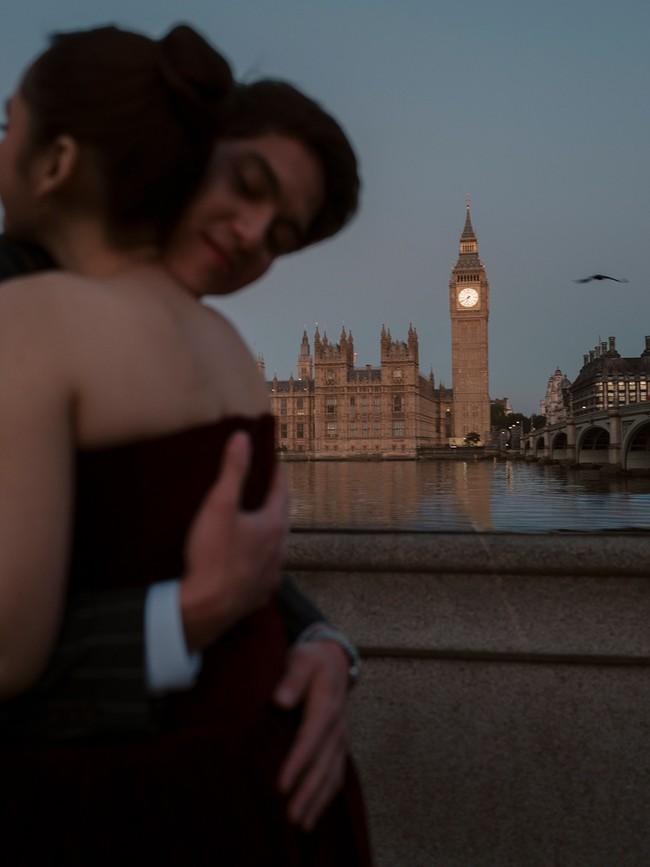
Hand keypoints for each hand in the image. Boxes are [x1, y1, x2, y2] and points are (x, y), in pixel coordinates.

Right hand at [180, 431, 288, 650]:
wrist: (206, 608)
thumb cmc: (212, 556)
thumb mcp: (219, 505)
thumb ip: (232, 470)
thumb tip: (243, 437)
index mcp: (273, 525)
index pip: (281, 490)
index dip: (277, 472)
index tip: (275, 460)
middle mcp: (279, 549)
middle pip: (281, 517)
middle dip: (275, 500)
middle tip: (266, 486)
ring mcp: (271, 573)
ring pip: (275, 545)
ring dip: (268, 531)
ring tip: (256, 521)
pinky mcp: (259, 592)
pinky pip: (265, 569)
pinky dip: (259, 557)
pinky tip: (248, 558)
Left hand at [273, 640, 349, 830]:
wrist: (333, 658)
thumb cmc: (310, 660)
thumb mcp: (301, 659)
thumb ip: (292, 678)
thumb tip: (280, 700)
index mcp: (326, 704)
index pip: (311, 738)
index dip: (297, 763)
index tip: (281, 786)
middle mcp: (337, 725)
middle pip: (323, 764)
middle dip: (308, 792)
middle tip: (290, 818)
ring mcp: (341, 737)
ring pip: (331, 774)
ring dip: (317, 800)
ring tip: (301, 824)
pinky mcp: (339, 744)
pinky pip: (336, 773)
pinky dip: (326, 795)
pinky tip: (315, 813)